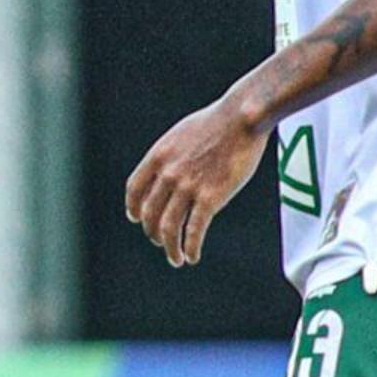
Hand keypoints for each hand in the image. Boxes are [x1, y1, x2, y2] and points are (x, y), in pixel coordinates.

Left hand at [126, 96, 269, 267]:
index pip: (134, 189)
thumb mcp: (182, 134)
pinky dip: (190, 247)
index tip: (137, 218)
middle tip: (161, 242)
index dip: (134, 207)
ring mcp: (187, 187)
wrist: (241, 117)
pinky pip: (195, 230)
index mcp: (157, 157)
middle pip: (150, 213)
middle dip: (153, 232)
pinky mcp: (211, 198)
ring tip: (176, 258)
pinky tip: (192, 257)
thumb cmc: (218, 122)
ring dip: (170, 248)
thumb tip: (171, 169)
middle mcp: (167, 174)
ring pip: (169, 227)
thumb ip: (172, 155)